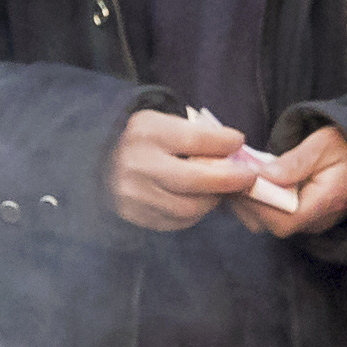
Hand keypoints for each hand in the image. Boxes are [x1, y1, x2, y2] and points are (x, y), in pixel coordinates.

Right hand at [109, 108, 274, 232]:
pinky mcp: (134, 216)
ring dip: (212, 200)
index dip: (223, 143)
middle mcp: (137, 165)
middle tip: (248, 177)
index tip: (238, 142)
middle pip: (195, 180)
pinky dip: (193, 213)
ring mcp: (134, 195)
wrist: (98, 161)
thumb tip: (236, 155)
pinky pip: (176, 221)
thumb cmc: (144, 139)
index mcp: (146, 133)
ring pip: (189, 208)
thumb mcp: (164, 124)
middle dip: (230, 180)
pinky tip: (195, 201)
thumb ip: (197, 137)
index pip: (195, 140)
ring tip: (218, 190)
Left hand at [237, 125, 346, 239]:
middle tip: (230, 175)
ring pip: (270, 223)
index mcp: (328, 202)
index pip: (285, 219)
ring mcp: (311, 223)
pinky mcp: (303, 219)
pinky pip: (275, 217)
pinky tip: (251, 181)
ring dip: (250, 202)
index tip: (239, 181)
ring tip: (238, 176)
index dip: (258, 204)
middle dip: (248, 202)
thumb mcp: (324, 144)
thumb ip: (295, 161)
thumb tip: (264, 176)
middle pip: (272, 224)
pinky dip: (258, 201)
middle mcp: (319, 220)